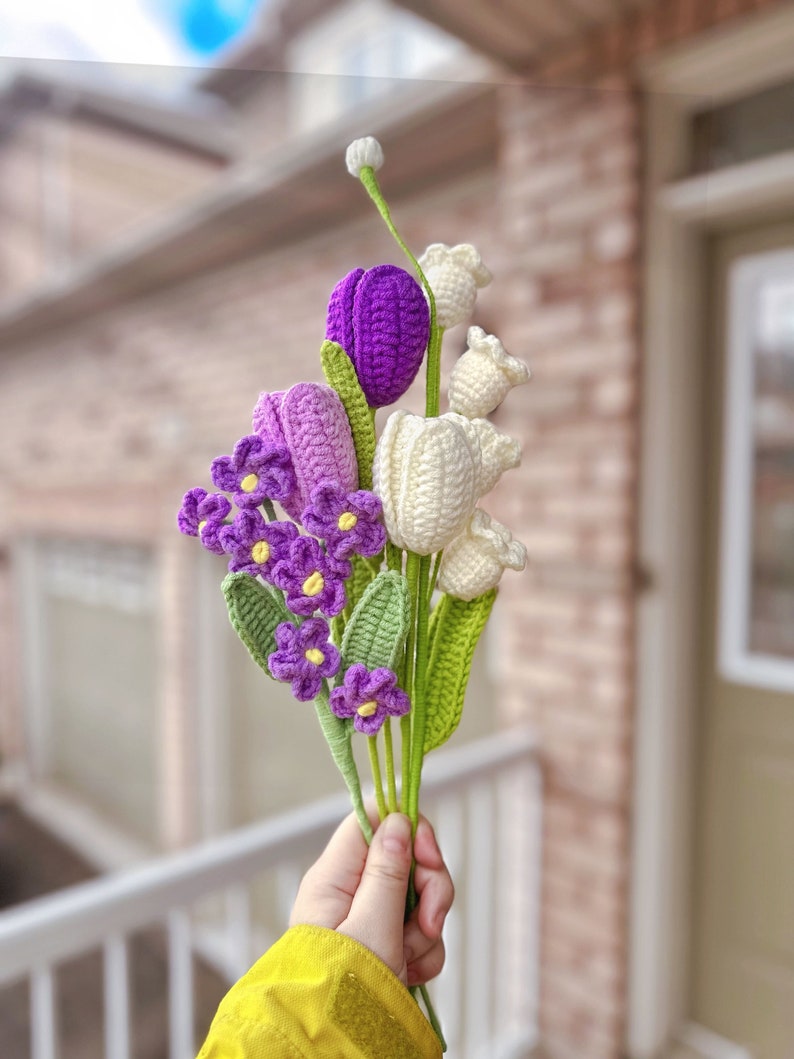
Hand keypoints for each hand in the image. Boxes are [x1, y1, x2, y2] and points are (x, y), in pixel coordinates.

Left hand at [289, 811, 453, 986]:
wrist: (328, 1048)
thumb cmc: (340, 987)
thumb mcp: (370, 925)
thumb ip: (388, 871)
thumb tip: (397, 819)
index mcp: (336, 875)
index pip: (374, 818)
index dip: (408, 827)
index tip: (428, 856)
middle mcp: (350, 890)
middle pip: (405, 857)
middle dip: (428, 889)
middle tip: (427, 921)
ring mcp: (367, 918)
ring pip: (416, 898)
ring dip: (426, 928)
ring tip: (408, 959)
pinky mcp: (383, 943)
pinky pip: (417, 932)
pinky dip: (423, 951)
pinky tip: (411, 974)